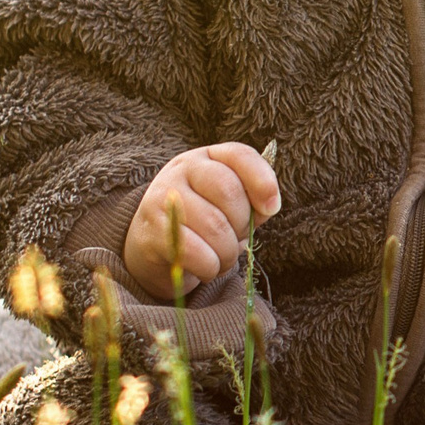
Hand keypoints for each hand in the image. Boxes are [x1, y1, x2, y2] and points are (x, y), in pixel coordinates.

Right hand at [124, 143, 280, 294]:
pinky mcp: (152, 230)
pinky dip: (209, 267)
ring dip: (228, 253)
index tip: (271, 208)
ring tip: (223, 258)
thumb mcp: (231, 205)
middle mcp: (182, 170)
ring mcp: (163, 198)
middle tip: (235, 240)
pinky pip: (194, 251)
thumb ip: (254, 200)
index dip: (262, 181)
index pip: (240, 156)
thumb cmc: (203, 222)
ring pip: (214, 226)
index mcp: (208, 157)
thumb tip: (269, 205)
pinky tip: (207, 268)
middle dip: (242, 224)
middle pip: (228, 191)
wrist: (153, 245)